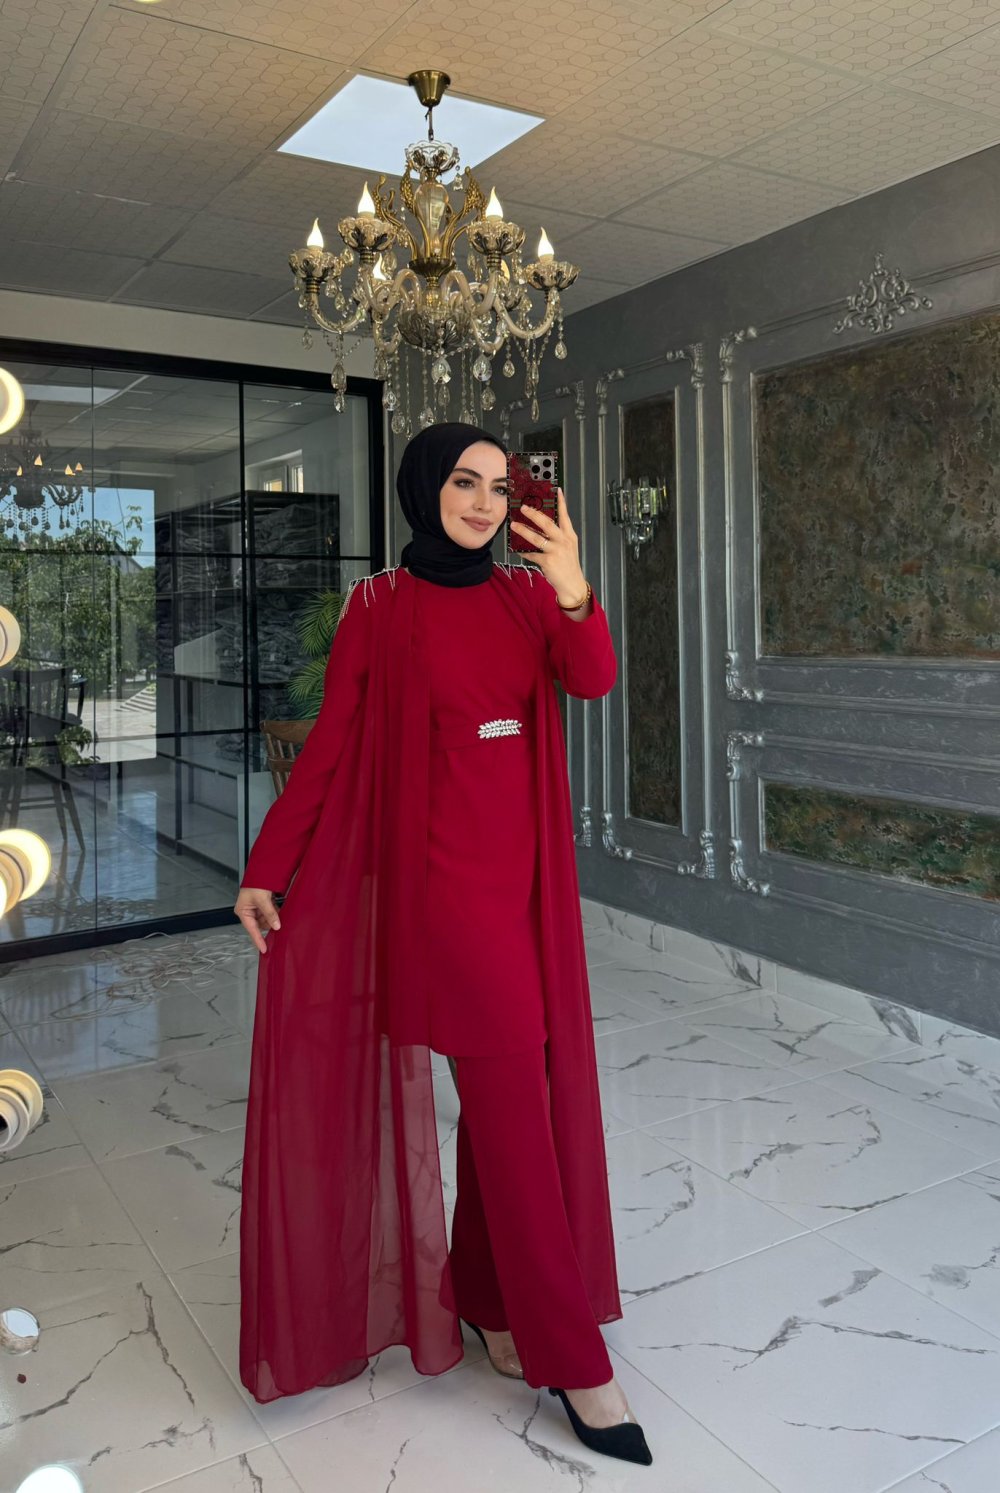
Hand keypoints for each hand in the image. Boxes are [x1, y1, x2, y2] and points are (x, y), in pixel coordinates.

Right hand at [234, 887, 280, 953]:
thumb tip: (276, 925)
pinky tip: (278, 910)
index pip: (252, 929)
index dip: (258, 940)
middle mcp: (248, 911)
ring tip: (276, 910)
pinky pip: (269, 913)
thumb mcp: (263, 899)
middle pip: (260, 925)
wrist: (261, 870)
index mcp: (243, 911)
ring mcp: (255, 908)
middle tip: (277, 920)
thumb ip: (270, 913)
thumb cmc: (255, 883)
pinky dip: (274, 913)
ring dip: (273, 917)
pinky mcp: (262, 905)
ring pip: (266, 919)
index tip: (264, 949)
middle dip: (269, 923)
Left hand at [508, 487, 587, 607]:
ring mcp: (556, 551)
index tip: (556, 489)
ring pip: (537, 538)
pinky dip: (524, 552)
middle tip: (523, 507)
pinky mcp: (548, 561)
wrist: (572, 584)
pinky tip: (517, 550)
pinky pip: (532, 554)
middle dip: (534, 514)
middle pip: (547, 523)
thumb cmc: (568, 565)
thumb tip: (540, 527)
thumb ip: (558, 536)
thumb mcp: (568, 547)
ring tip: (514, 525)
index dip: (561, 502)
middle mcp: (564, 541)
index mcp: (569, 535)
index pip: (565, 516)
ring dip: (523, 531)